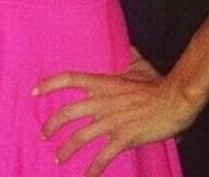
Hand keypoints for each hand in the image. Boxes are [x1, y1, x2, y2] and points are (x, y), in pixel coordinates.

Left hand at [32, 49, 197, 175]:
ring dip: (67, 149)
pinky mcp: (123, 138)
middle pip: (68, 114)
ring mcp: (111, 121)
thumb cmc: (156, 83)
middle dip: (52, 125)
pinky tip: (87, 176)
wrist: (174, 101)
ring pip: (81, 137)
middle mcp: (101, 102)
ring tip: (58, 157)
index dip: (49, 85)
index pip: (69, 79)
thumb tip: (122, 44)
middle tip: (44, 134)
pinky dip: (93, 168)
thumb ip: (125, 56)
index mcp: (102, 83)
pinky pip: (103, 156)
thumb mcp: (137, 65)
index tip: (34, 92)